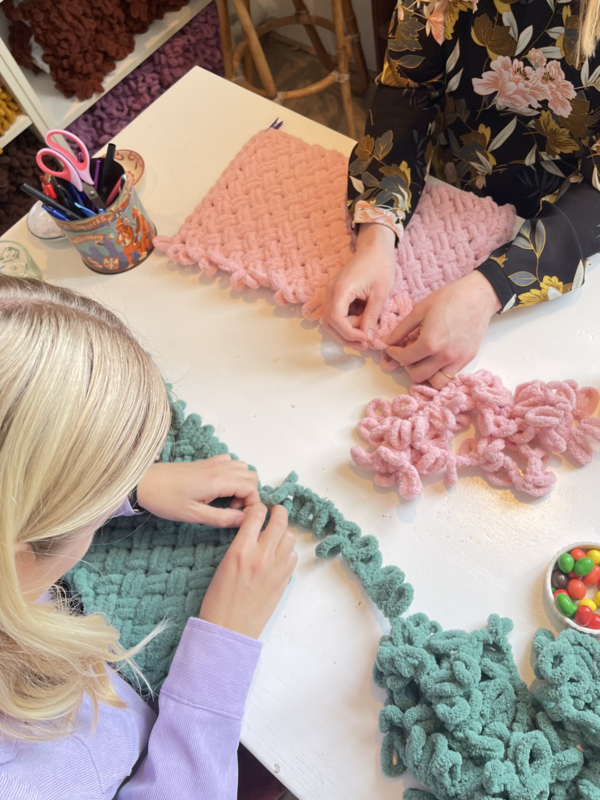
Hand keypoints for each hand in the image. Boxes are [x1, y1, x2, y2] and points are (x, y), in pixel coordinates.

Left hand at [136, 455, 259, 526]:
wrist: (143, 482)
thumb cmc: (165, 500)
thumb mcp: (193, 514)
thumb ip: (221, 518)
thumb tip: (243, 520)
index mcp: (218, 480)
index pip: (251, 488)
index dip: (252, 504)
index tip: (239, 516)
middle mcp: (219, 468)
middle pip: (251, 476)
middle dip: (249, 494)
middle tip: (232, 510)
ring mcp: (212, 463)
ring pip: (242, 467)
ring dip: (242, 483)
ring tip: (226, 500)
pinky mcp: (204, 462)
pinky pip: (229, 462)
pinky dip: (232, 473)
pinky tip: (219, 487)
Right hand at [199, 504, 296, 638]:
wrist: (229, 629)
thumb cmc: (218, 600)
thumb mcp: (223, 564)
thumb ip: (240, 545)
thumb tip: (252, 532)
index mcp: (241, 549)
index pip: (256, 514)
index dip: (258, 507)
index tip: (258, 509)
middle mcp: (261, 555)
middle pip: (280, 521)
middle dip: (278, 512)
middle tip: (275, 511)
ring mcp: (276, 568)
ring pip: (290, 537)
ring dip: (283, 533)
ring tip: (275, 537)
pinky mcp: (284, 580)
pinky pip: (293, 556)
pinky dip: (287, 552)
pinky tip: (278, 556)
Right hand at [321, 222, 395, 348]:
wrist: (375, 248)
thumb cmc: (380, 266)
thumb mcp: (380, 294)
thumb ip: (371, 316)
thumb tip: (367, 337)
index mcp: (341, 290)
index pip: (336, 320)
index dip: (350, 334)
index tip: (366, 339)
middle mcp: (330, 292)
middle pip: (329, 324)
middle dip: (346, 337)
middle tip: (365, 343)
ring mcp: (331, 292)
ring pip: (330, 321)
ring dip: (345, 332)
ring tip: (364, 335)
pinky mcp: (336, 294)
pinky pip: (335, 314)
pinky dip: (346, 323)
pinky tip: (362, 323)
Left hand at [384, 271, 500, 387]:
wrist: (478, 296)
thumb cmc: (449, 298)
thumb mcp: (419, 310)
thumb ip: (400, 329)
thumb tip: (385, 341)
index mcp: (430, 343)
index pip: (405, 359)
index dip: (394, 354)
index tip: (392, 347)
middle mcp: (444, 356)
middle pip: (417, 376)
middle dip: (408, 366)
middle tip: (408, 353)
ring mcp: (458, 360)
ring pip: (436, 382)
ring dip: (425, 374)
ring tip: (423, 360)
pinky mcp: (468, 359)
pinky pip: (450, 376)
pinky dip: (440, 372)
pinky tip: (436, 359)